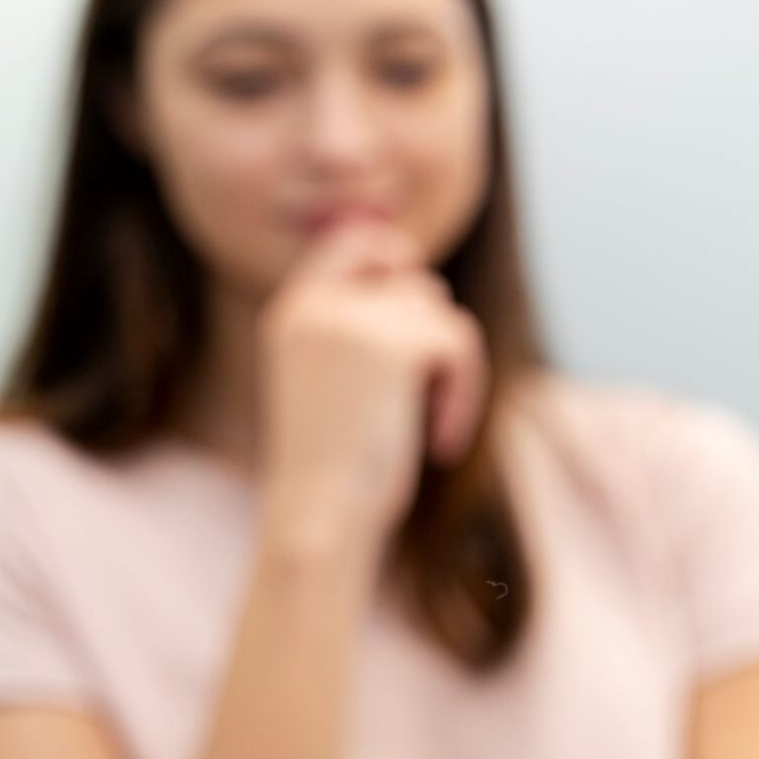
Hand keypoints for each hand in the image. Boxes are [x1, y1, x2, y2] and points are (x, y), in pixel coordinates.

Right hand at [257, 219, 487, 556]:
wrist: (320, 515)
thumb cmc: (334, 470)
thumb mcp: (337, 386)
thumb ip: (364, 333)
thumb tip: (425, 284)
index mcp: (293, 312)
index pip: (354, 243)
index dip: (398, 258)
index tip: (425, 302)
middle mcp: (315, 305)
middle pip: (412, 278)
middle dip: (433, 331)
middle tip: (428, 392)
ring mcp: (350, 320)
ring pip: (440, 312)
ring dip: (452, 370)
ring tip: (431, 423)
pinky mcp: (391, 345)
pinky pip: (458, 343)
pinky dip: (465, 393)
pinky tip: (442, 441)